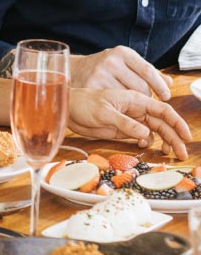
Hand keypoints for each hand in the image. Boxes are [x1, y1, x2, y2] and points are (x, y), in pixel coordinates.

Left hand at [68, 88, 190, 158]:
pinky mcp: (124, 129)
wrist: (69, 109)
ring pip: (154, 131)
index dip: (177, 122)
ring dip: (164, 142)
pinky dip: (148, 142)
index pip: (162, 110)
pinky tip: (146, 147)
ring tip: (170, 154)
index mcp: (134, 100)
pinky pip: (142, 136)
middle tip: (182, 153)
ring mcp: (131, 120)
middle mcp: (136, 110)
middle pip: (162, 123)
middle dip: (174, 137)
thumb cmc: (83, 104)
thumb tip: (146, 133)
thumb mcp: (103, 113)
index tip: (186, 136)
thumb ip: (125, 123)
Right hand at [70, 47, 170, 99]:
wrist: (74, 70)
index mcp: (122, 53)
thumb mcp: (125, 63)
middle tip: (145, 102)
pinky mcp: (91, 87)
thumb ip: (146, 72)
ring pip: (129, 97)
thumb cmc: (105, 67)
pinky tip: (118, 105)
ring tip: (130, 103)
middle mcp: (111, 61)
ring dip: (134, 104)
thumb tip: (169, 82)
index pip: (148, 71)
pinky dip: (120, 107)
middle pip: (140, 87)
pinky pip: (115, 103)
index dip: (159, 86)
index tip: (165, 96)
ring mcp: (100, 74)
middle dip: (147, 97)